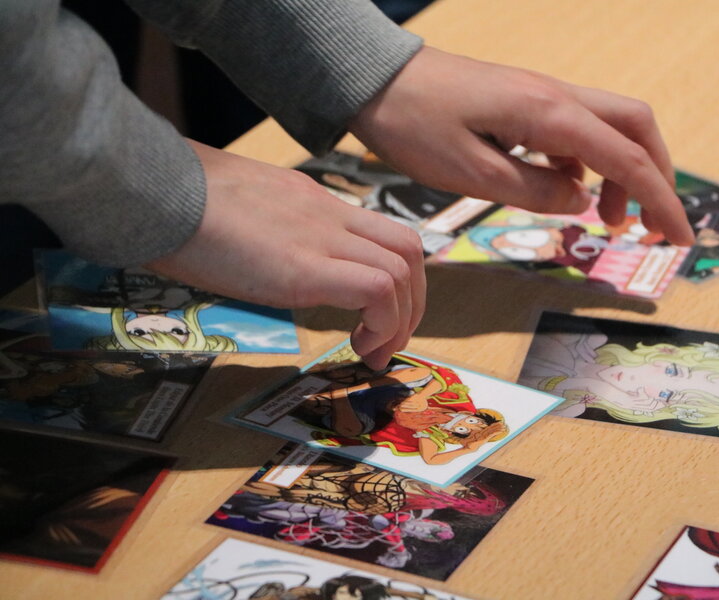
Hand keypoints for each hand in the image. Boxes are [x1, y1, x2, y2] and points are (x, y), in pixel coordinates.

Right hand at [147, 141, 424, 368]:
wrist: (152, 189)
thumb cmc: (176, 201)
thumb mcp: (240, 211)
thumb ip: (271, 234)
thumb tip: (272, 266)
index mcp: (312, 202)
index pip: (382, 233)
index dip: (398, 278)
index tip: (378, 317)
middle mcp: (327, 215)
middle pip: (408, 249)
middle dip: (413, 301)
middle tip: (389, 341)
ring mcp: (319, 237)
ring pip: (402, 268)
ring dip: (401, 319)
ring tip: (372, 351)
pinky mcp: (303, 267)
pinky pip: (374, 288)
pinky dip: (382, 321)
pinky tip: (357, 344)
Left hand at [350, 47, 694, 245]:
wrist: (374, 79)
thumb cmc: (414, 124)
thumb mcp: (472, 174)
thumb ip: (534, 192)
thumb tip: (582, 202)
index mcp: (548, 115)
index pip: (626, 159)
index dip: (660, 201)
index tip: (680, 239)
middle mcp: (555, 97)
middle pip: (635, 128)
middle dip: (656, 177)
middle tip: (653, 227)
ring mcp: (541, 95)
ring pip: (608, 127)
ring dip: (621, 172)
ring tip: (606, 219)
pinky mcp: (524, 103)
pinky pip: (574, 132)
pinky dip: (586, 164)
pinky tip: (564, 191)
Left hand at [462, 421, 507, 448]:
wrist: (467, 447)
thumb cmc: (468, 442)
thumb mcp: (472, 434)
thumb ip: (474, 432)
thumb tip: (474, 429)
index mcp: (482, 434)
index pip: (489, 429)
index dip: (494, 425)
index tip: (498, 423)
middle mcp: (484, 435)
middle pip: (492, 430)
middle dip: (498, 427)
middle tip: (504, 424)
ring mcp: (484, 437)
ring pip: (492, 432)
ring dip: (498, 429)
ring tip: (504, 428)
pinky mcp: (484, 440)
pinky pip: (490, 435)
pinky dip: (495, 433)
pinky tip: (499, 431)